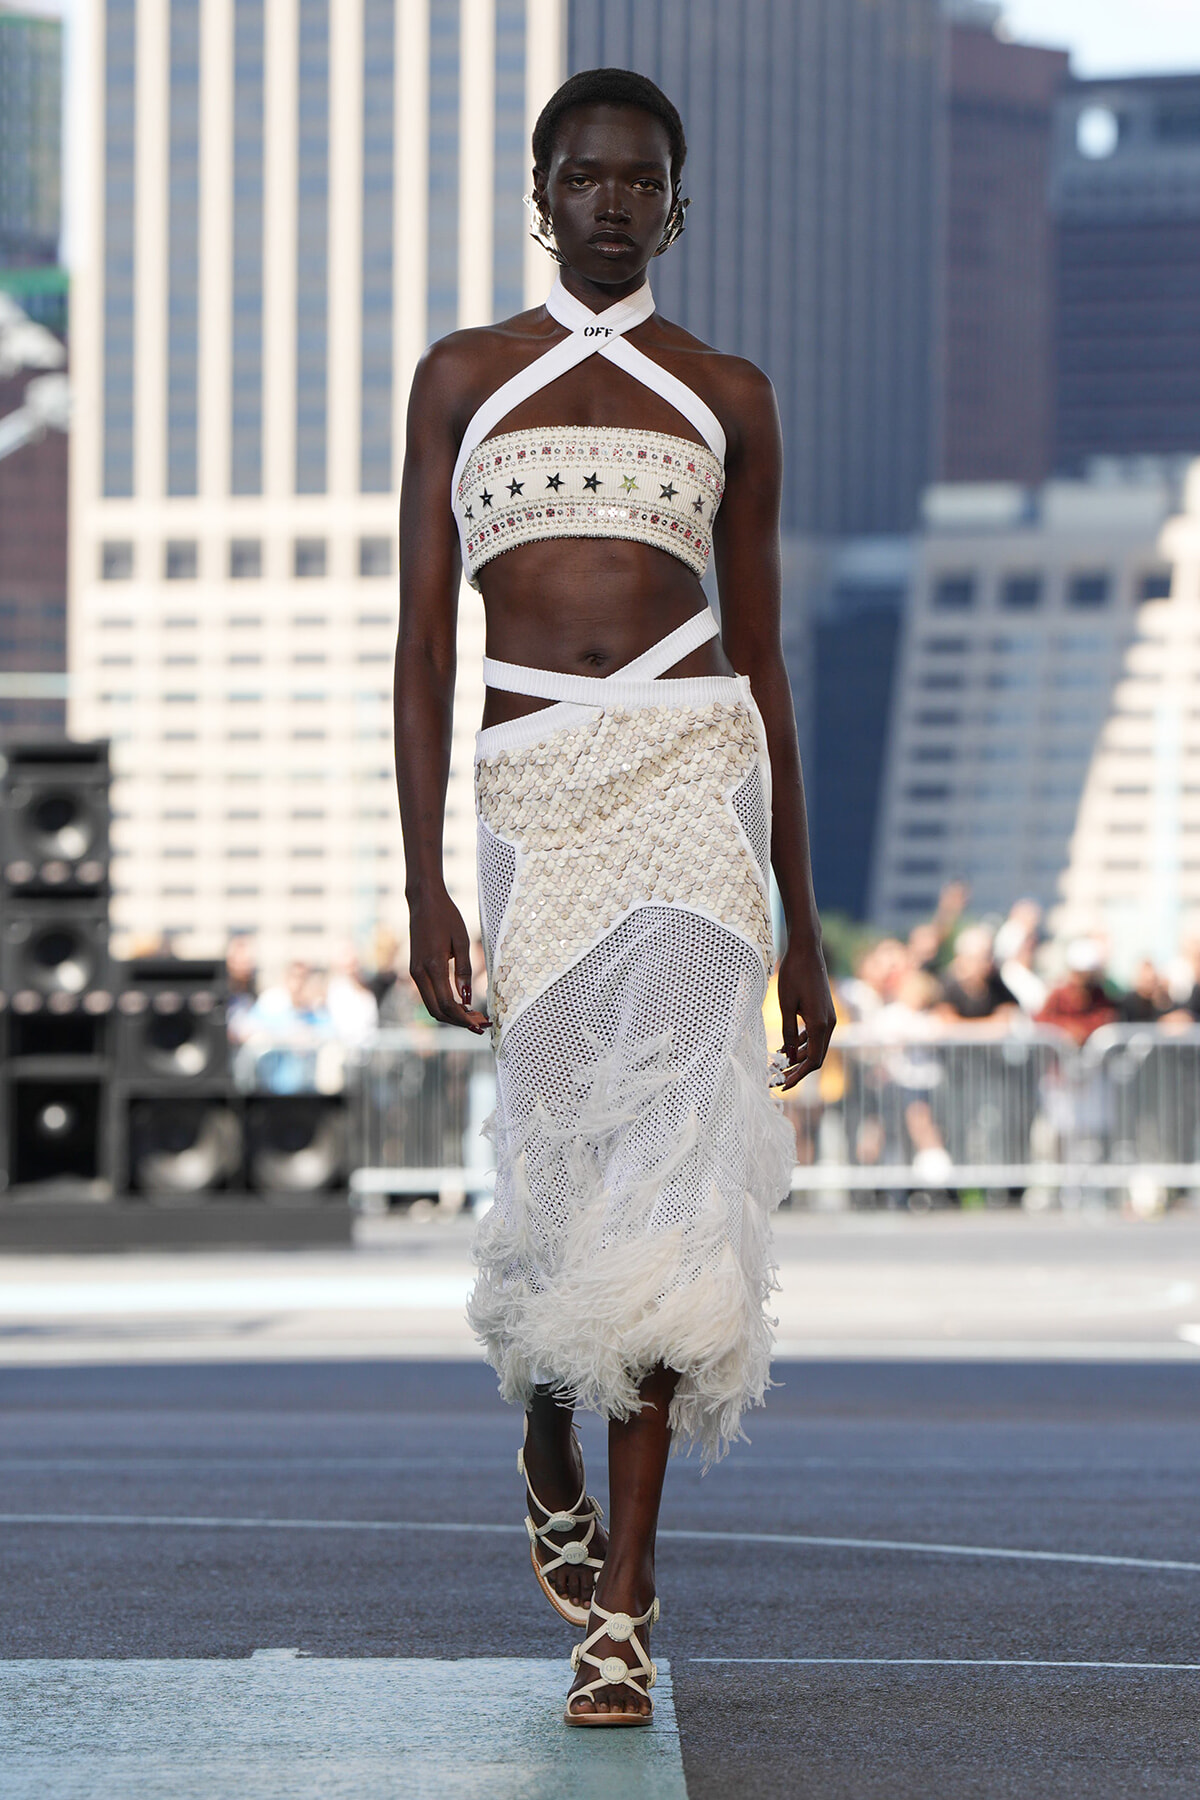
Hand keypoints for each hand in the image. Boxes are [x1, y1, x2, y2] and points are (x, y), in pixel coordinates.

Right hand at [408, 890, 488, 1032]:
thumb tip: (468, 998)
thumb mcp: (462, 941)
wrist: (423, 900)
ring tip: (474, 1016)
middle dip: (459, 1022)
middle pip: (437, 1011)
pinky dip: (444, 1005)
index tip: (481, 1024)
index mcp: (433, 966)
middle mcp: (419, 973)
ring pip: (432, 1006)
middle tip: (481, 1025)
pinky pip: (429, 996)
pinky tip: (461, 1004)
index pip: (448, 1004)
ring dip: (452, 1015)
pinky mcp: (414, 970)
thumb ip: (464, 970)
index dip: (464, 1018)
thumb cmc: (446, 916)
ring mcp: (414, 973)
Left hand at [777, 931, 835, 1089]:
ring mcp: (828, 1018)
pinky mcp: (823, 1012)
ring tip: (775, 1063)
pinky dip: (800, 1044)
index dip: (798, 1076)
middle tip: (775, 1078)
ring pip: (814, 1047)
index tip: (782, 1085)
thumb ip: (787, 1032)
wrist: (806, 950)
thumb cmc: (793, 974)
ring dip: (797, 1057)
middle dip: (796, 1070)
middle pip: (815, 1057)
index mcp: (820, 1025)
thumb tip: (788, 1056)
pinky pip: (814, 1035)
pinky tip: (784, 1047)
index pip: (812, 1061)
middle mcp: (829, 1024)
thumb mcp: (785, 1005)